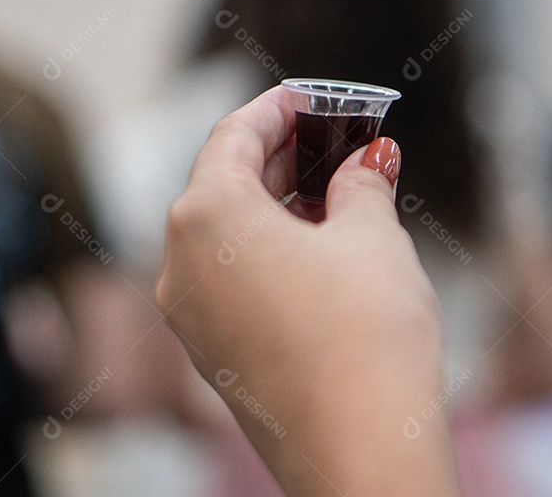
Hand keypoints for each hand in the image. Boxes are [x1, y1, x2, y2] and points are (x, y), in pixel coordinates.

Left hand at [156, 86, 458, 496]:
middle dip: (281, 155)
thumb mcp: (373, 238)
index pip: (232, 135)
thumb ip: (361, 183)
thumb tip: (368, 160)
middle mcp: (178, 263)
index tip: (310, 96)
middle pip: (223, 182)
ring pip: (224, 233)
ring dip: (276, 203)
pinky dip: (266, 248)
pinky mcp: (211, 351)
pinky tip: (317, 245)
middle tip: (335, 138)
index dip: (277, 108)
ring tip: (336, 188)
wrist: (361, 455)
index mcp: (205, 217)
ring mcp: (188, 314)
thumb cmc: (366, 337)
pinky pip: (228, 276)